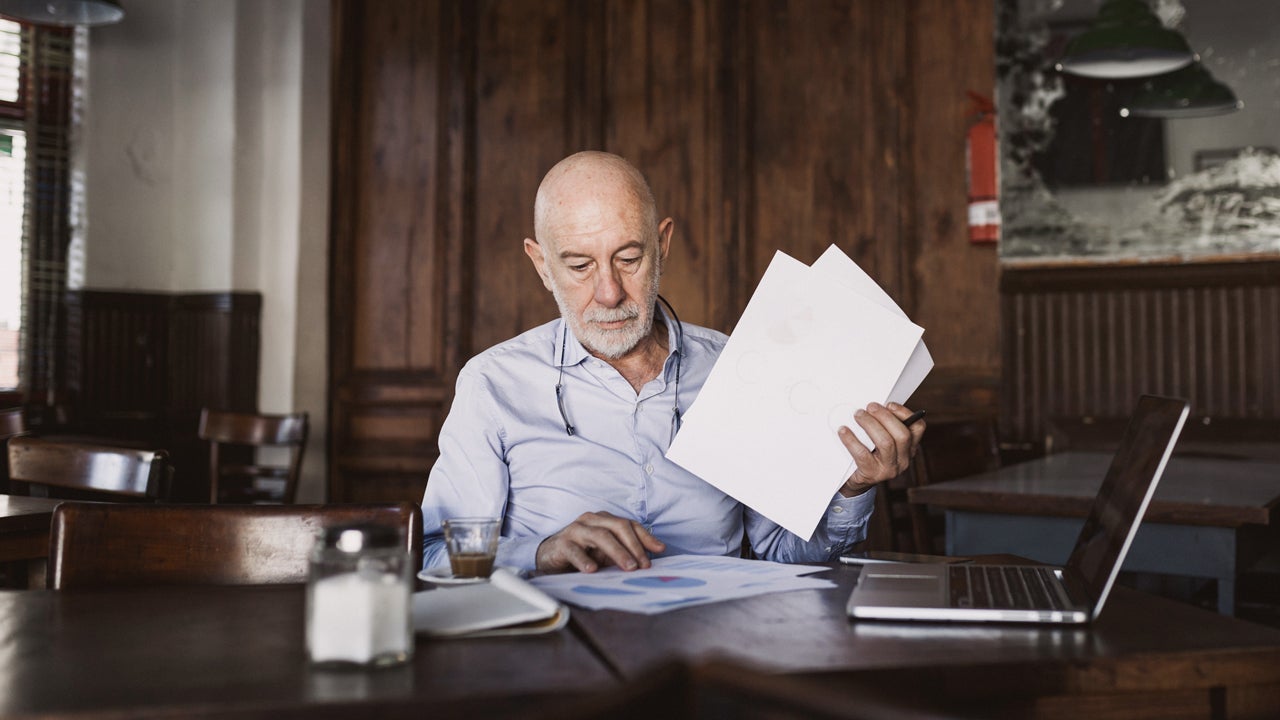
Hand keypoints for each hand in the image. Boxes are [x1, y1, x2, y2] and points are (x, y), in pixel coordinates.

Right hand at [535, 511, 665, 573]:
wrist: (548, 557)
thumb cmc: (582, 553)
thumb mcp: (605, 553)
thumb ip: (624, 552)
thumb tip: (649, 559)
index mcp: (604, 519)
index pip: (629, 524)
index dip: (645, 537)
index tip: (659, 550)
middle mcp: (591, 520)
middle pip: (617, 527)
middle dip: (634, 546)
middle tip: (643, 565)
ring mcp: (575, 530)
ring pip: (600, 536)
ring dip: (617, 552)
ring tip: (628, 567)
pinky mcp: (561, 543)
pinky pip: (574, 550)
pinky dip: (585, 560)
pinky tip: (593, 570)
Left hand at [836, 402, 925, 496]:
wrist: (856, 480)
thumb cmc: (868, 453)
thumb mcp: (880, 440)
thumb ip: (884, 425)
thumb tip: (874, 405)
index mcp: (909, 448)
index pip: (918, 428)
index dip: (905, 413)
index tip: (889, 404)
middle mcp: (903, 460)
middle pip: (902, 435)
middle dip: (885, 417)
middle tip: (870, 406)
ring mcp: (889, 469)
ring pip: (886, 443)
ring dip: (870, 424)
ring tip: (858, 415)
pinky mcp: (872, 475)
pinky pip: (862, 454)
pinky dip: (851, 439)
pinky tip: (843, 431)